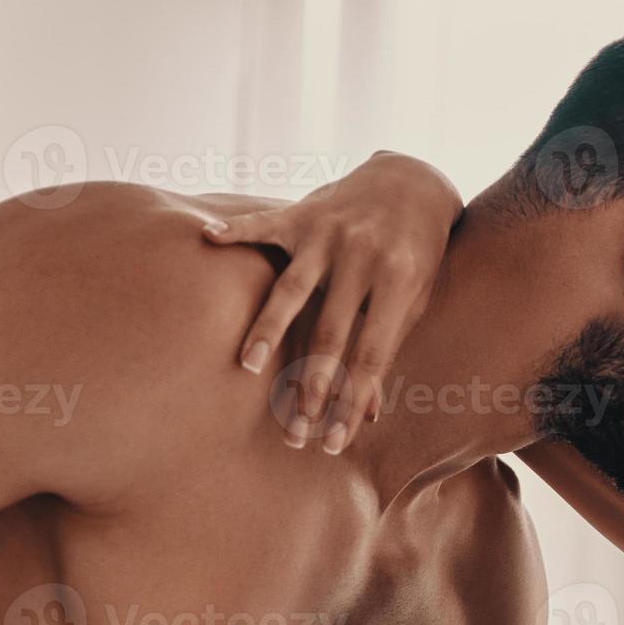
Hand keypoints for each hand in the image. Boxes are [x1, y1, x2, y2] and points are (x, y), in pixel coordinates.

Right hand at [203, 151, 462, 453]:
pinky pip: (263, 223)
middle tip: (291, 429)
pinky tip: (207, 239)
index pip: (372, 356)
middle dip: (311, 386)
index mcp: (399, 283)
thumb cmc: (416, 254)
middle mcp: (363, 258)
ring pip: (292, 287)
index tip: (334, 442)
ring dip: (268, 328)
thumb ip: (388, 345)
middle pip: (330, 332)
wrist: (414, 181)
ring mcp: (330, 234)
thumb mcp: (415, 299)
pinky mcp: (303, 212)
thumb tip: (370, 413)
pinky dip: (236, 230)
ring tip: (247, 366)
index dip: (352, 402)